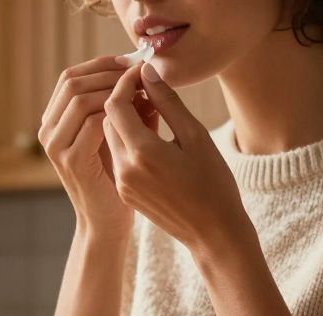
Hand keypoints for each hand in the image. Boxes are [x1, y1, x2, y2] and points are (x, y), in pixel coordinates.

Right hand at [40, 56, 158, 239]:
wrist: (108, 222)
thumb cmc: (117, 179)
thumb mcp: (120, 135)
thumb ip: (127, 108)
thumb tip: (144, 76)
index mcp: (56, 121)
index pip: (71, 77)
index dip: (100, 64)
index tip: (131, 61)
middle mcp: (49, 130)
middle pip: (71, 81)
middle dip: (107, 72)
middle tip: (137, 71)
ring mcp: (55, 146)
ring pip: (79, 97)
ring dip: (111, 88)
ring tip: (139, 89)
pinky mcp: (70, 160)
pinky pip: (90, 122)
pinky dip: (114, 110)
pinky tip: (138, 110)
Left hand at [102, 64, 256, 256]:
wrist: (214, 233)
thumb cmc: (214, 184)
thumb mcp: (196, 136)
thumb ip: (167, 102)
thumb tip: (147, 73)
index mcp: (142, 152)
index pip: (115, 104)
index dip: (126, 83)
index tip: (143, 73)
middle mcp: (125, 169)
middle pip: (108, 120)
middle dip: (123, 100)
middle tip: (148, 90)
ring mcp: (122, 183)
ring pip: (111, 138)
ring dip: (125, 121)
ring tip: (153, 112)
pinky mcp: (125, 193)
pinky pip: (118, 157)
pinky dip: (128, 141)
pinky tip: (152, 138)